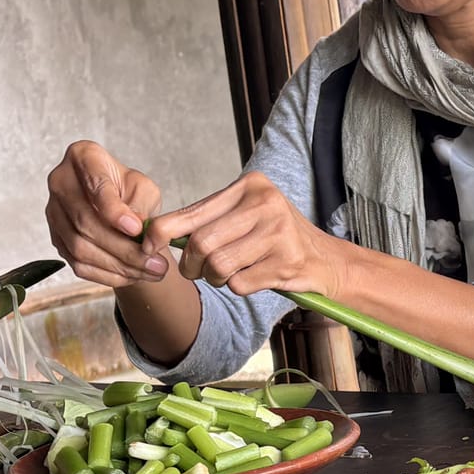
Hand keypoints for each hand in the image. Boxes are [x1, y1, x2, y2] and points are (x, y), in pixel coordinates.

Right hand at [46, 140, 167, 288]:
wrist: (115, 204)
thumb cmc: (128, 189)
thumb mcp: (143, 188)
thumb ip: (140, 204)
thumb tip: (136, 231)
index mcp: (84, 157)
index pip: (95, 185)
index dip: (114, 211)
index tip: (136, 229)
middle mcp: (61, 182)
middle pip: (85, 223)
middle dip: (123, 249)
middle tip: (154, 262)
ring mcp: (54, 212)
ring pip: (80, 248)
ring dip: (118, 266)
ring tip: (150, 272)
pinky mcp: (57, 239)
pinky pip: (78, 265)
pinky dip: (107, 275)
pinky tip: (131, 275)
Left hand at [152, 173, 349, 299]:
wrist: (326, 259)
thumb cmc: (274, 238)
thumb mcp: (244, 216)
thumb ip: (206, 220)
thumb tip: (154, 233)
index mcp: (250, 186)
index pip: (192, 212)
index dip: (161, 232)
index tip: (148, 246)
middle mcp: (266, 203)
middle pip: (201, 243)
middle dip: (191, 266)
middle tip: (196, 272)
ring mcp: (279, 233)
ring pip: (219, 266)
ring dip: (216, 278)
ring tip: (228, 274)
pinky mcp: (287, 262)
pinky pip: (240, 284)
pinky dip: (239, 287)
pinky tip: (255, 277)